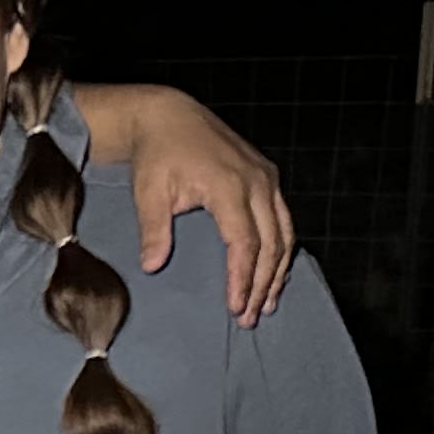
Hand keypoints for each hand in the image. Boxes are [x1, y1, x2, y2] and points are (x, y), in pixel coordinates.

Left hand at [97, 87, 295, 325]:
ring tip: (266, 303)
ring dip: (277, 271)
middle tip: (249, 318)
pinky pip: (283, 219)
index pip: (245, 243)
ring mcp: (267, 177)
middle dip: (262, 283)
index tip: (235, 307)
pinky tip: (273, 273)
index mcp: (229, 185)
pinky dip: (281, 249)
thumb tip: (152, 266)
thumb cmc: (157, 154)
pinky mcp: (268, 176)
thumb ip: (152, 229)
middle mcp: (257, 181)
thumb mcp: (148, 191)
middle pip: (271, 243)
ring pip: (285, 232)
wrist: (170, 115)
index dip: (242, 278)